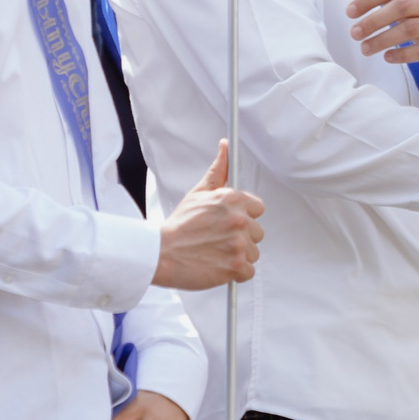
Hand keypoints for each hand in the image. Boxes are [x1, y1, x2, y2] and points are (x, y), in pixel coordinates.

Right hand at [154, 141, 264, 290]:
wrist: (160, 253)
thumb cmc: (179, 225)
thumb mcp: (199, 192)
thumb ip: (218, 170)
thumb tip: (226, 146)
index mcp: (232, 199)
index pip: (258, 208)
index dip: (244, 217)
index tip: (228, 223)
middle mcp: (239, 220)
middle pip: (257, 232)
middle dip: (241, 238)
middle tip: (217, 240)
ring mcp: (239, 244)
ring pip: (254, 252)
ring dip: (238, 256)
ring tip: (215, 253)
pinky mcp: (236, 266)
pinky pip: (249, 272)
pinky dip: (236, 273)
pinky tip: (218, 266)